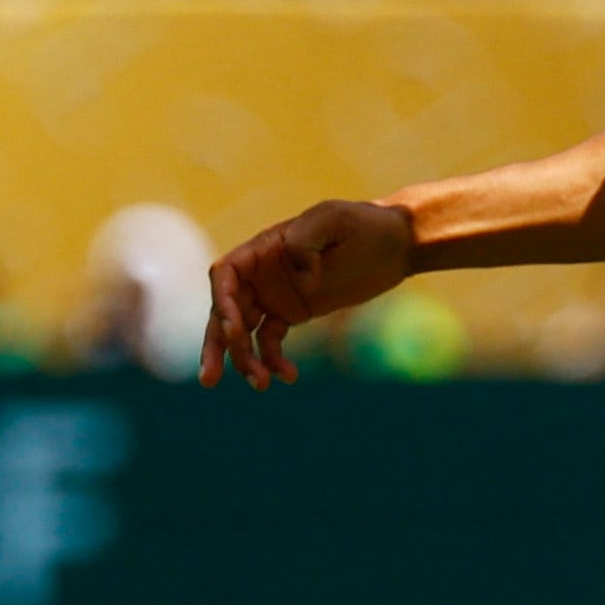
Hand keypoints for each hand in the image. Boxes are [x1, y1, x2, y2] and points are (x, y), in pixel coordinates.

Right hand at [201, 198, 413, 388]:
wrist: (395, 244)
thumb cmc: (364, 225)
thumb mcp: (334, 219)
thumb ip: (306, 239)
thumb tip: (298, 279)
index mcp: (264, 248)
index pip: (225, 275)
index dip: (222, 303)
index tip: (237, 331)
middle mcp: (261, 273)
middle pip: (224, 311)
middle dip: (215, 345)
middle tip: (208, 379)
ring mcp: (275, 295)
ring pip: (243, 333)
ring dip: (244, 360)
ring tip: (260, 385)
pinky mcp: (293, 313)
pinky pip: (271, 342)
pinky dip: (274, 361)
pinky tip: (289, 376)